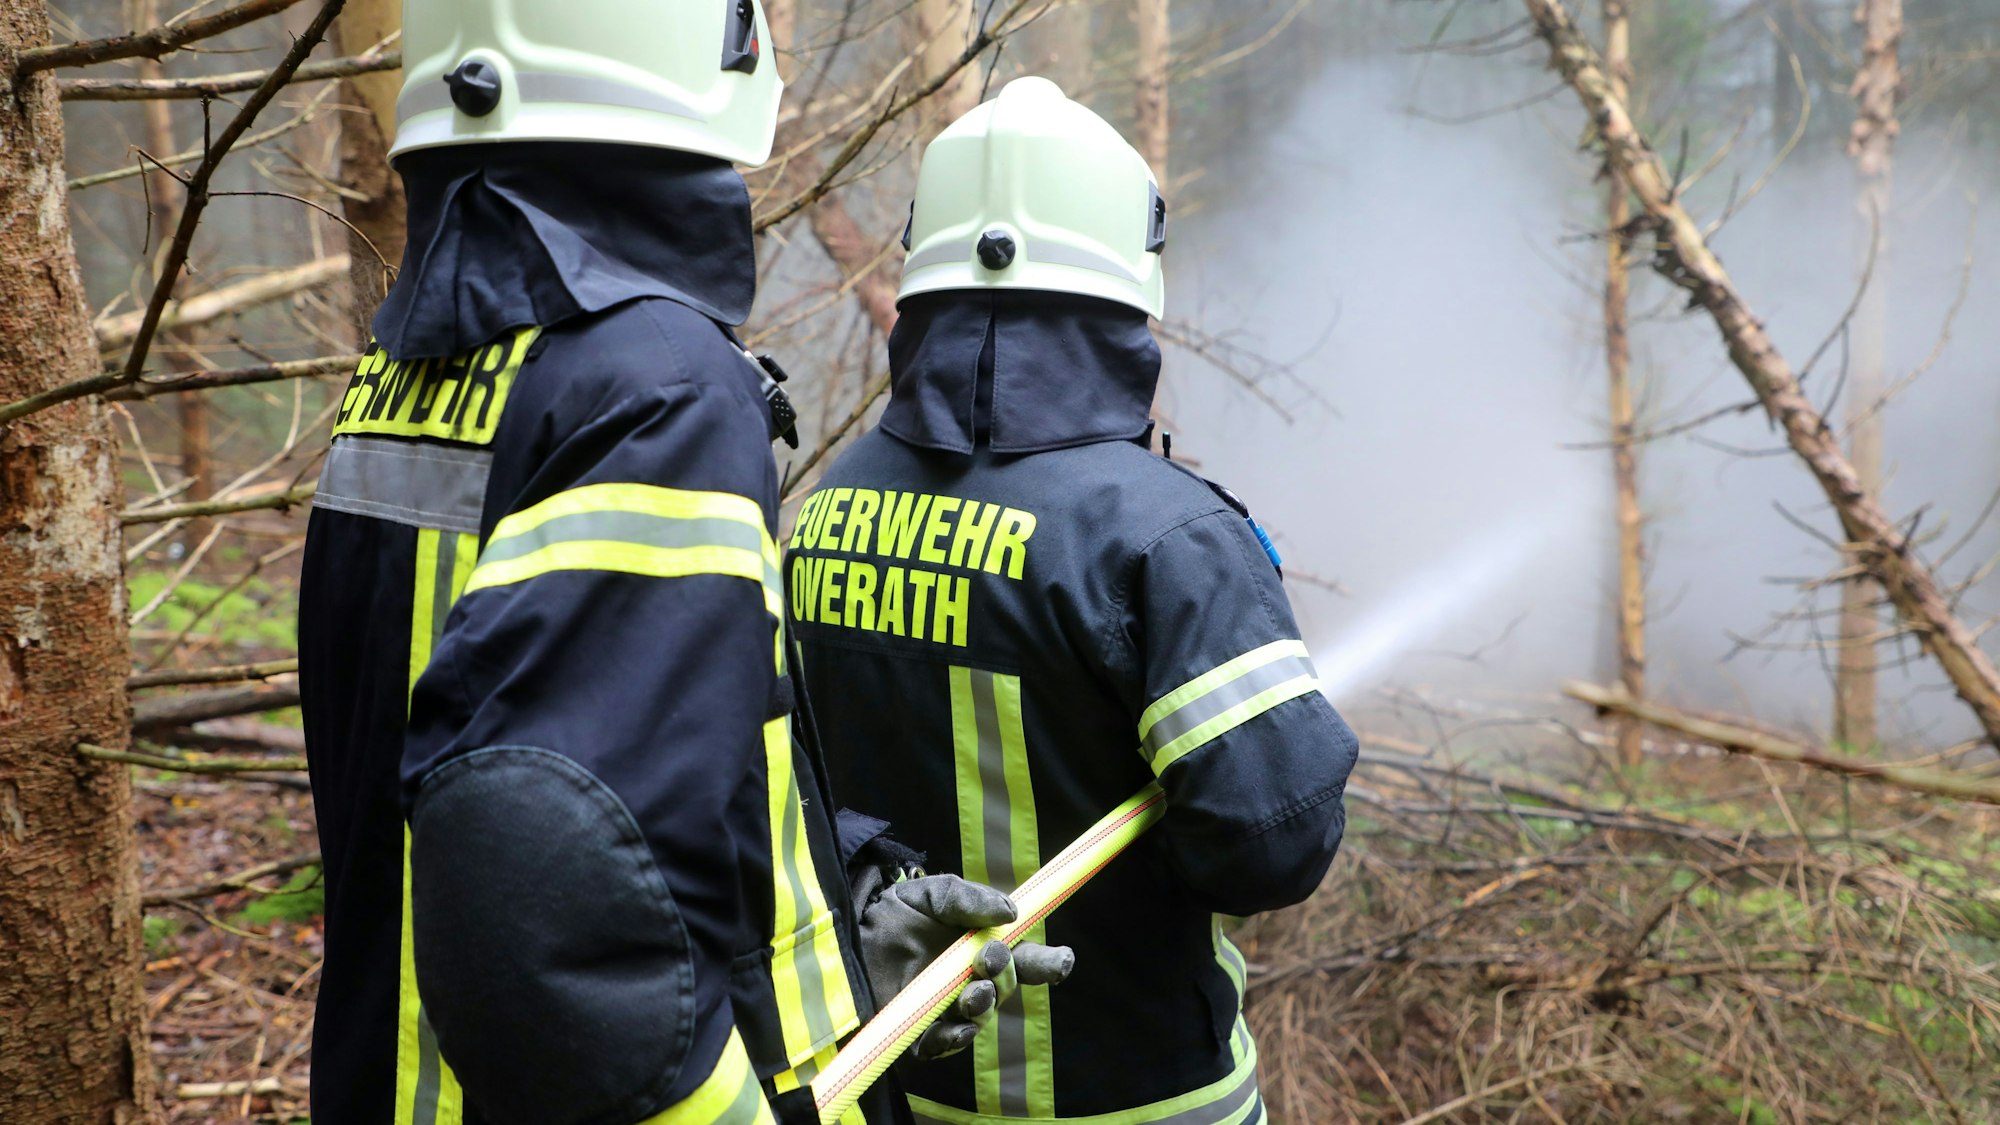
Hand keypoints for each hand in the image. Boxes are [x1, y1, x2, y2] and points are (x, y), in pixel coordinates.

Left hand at [850, 868, 1074, 1059]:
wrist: (846, 937)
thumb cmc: (891, 914)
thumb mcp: (929, 893)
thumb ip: (967, 898)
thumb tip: (1011, 912)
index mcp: (982, 947)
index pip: (1025, 959)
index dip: (1050, 963)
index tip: (1063, 960)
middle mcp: (971, 980)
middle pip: (1006, 986)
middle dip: (1006, 974)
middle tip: (990, 957)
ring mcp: (948, 1009)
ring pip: (981, 1016)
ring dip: (984, 1004)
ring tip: (973, 991)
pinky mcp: (922, 1034)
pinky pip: (948, 1044)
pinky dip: (956, 1037)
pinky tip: (957, 1026)